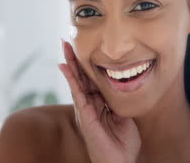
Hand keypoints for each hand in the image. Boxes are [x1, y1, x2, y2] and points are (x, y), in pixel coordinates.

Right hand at [57, 40, 140, 162]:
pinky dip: (70, 78)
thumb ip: (120, 100)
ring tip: (64, 46)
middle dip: (75, 59)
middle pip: (81, 76)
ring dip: (70, 63)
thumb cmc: (123, 143)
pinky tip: (64, 66)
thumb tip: (120, 84)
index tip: (85, 48)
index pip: (93, 79)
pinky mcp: (84, 114)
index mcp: (101, 103)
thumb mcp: (125, 115)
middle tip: (67, 40)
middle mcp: (90, 103)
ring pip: (77, 81)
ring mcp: (85, 108)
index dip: (88, 64)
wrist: (120, 162)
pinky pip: (77, 92)